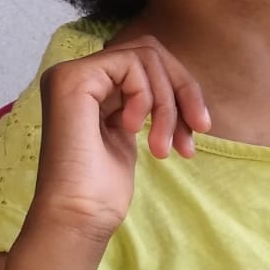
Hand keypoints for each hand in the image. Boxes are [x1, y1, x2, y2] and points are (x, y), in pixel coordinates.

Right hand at [29, 39, 210, 243]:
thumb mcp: (131, 131)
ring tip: (164, 147)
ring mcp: (71, 74)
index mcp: (90, 86)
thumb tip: (178, 78)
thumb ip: (143, 100)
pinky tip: (134, 129)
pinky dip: (146, 96)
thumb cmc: (103, 189)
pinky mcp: (71, 79)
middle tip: (199, 128)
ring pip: (145, 56)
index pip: (147, 62)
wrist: (79, 218)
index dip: (181, 89)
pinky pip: (130, 64)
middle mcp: (77, 75)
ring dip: (168, 102)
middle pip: (149, 52)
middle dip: (183, 88)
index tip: (198, 129)